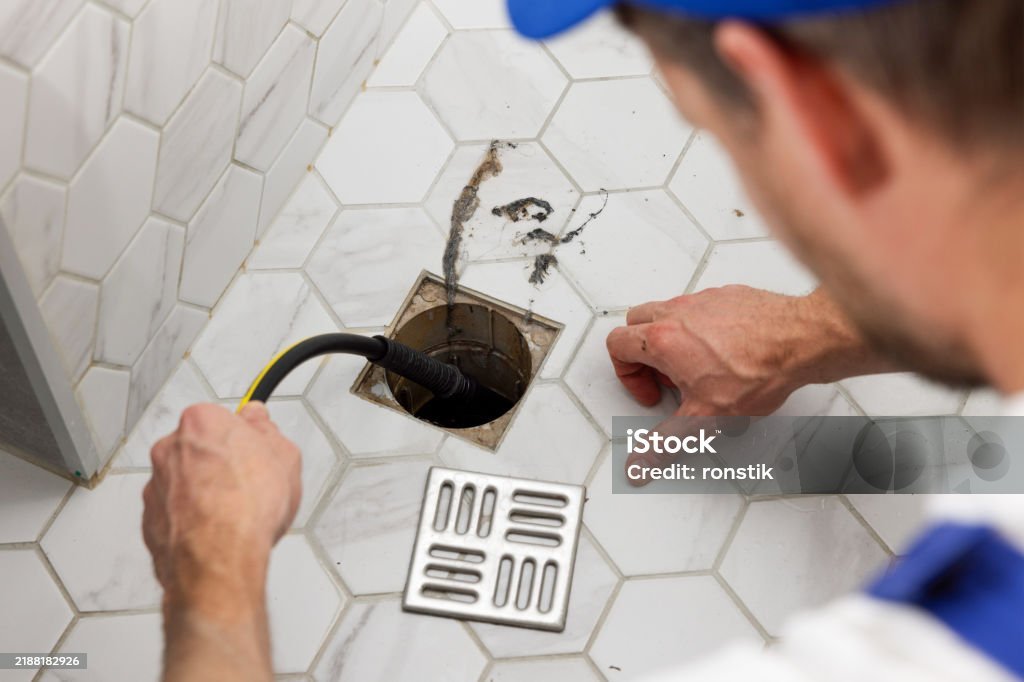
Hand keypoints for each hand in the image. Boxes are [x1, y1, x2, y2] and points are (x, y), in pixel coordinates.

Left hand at [143, 402, 300, 605]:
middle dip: (221, 464)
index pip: (224, 418)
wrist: (218, 559)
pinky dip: (191, 520)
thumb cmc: (246, 509)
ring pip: (185, 482)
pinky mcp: (150, 520)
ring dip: (205, 493)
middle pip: (200, 449)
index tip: (256, 450)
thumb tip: (260, 422)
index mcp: (201, 422)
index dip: (245, 438)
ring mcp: (156, 486)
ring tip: (235, 514)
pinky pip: (174, 513)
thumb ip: (267, 430)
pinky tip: (218, 532)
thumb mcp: (285, 457)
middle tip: (249, 484)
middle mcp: (169, 449)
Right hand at [607, 286, 892, 483]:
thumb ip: (666, 442)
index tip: (652, 391)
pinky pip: (698, 307)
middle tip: (666, 378)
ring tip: (694, 367)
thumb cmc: (760, 369)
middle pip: (635, 323)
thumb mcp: (705, 417)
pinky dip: (699, 328)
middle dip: (643, 353)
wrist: (802, 341)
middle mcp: (678, 313)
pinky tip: (721, 352)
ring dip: (670, 339)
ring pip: (667, 312)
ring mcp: (702, 300)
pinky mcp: (726, 296)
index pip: (617, 345)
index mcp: (663, 340)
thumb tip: (640, 463)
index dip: (627, 375)